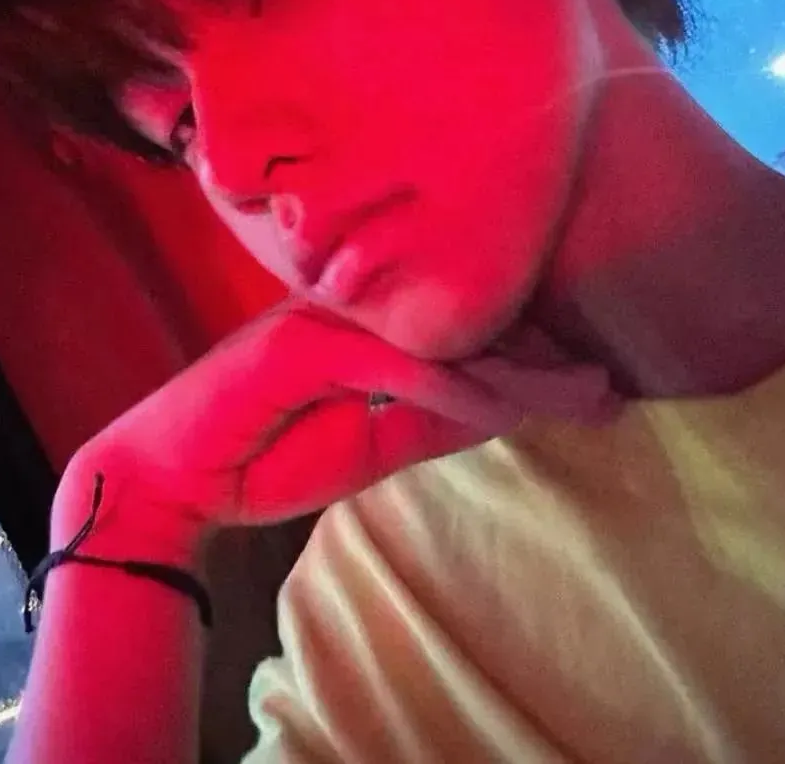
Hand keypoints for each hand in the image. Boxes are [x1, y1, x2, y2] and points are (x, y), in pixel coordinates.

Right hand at [62, 305, 617, 560]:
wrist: (179, 478)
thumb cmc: (276, 455)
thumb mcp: (379, 443)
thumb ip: (439, 417)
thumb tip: (514, 404)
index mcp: (376, 323)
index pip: (464, 325)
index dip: (531, 352)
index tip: (589, 385)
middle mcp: (360, 306)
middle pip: (468, 323)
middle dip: (543, 361)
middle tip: (605, 392)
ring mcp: (333, 317)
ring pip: (445, 337)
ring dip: (519, 373)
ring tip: (583, 398)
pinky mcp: (307, 342)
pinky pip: (401, 364)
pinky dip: (456, 389)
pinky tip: (505, 411)